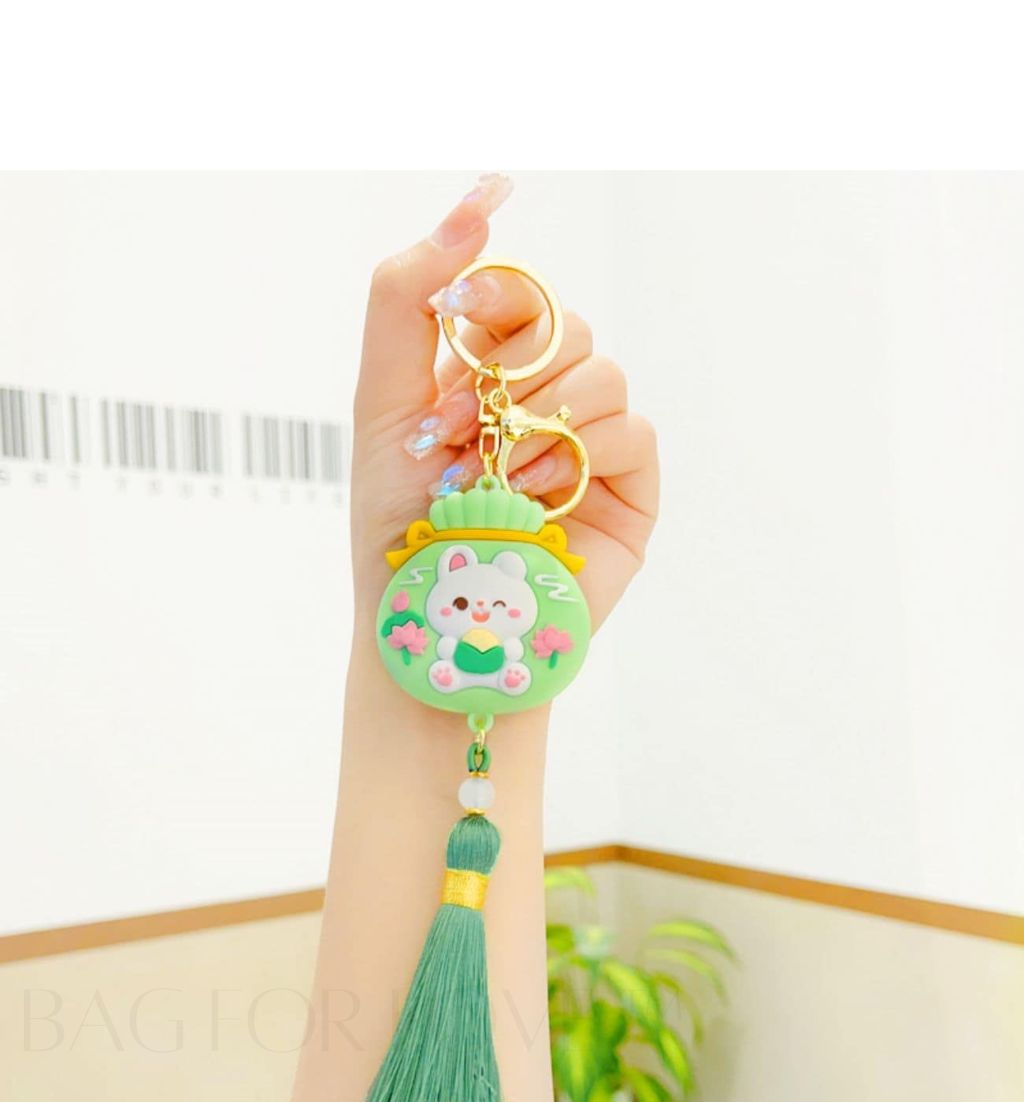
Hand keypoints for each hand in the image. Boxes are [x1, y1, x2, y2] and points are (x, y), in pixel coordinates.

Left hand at [351, 174, 657, 629]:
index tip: (458, 310)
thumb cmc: (398, 523)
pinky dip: (581, 452)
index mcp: (485, 372)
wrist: (435, 618)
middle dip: (509, 370)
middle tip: (462, 427)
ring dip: (539, 418)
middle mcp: (543, 400)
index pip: (516, 292)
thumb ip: (403, 297)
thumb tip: (475, 205)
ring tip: (496, 475)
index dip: (495, 290)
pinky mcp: (630, 491)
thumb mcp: (380, 399)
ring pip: (603, 370)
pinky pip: (634, 429)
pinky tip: (538, 493)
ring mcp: (590, 444)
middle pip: (565, 323)